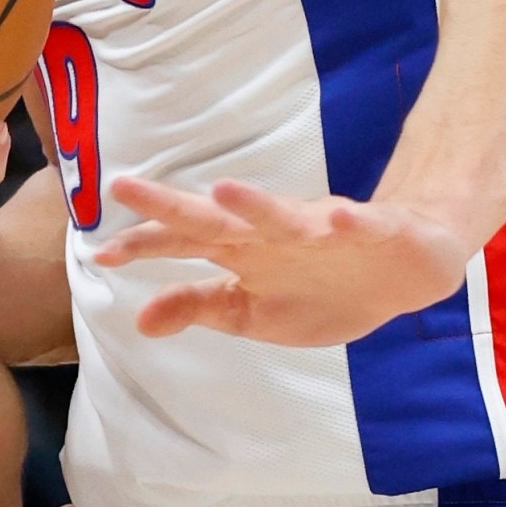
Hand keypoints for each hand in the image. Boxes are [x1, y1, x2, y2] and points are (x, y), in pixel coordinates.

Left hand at [92, 177, 469, 346]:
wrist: (405, 270)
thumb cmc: (321, 286)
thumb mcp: (253, 311)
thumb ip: (200, 307)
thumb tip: (138, 321)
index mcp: (245, 251)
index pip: (185, 243)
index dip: (144, 245)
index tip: (101, 252)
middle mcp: (274, 232)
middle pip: (217, 218)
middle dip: (173, 204)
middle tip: (124, 185)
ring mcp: (323, 228)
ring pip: (284, 215)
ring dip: (256, 203)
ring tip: (223, 189)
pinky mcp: (374, 230)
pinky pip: (361, 225)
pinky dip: (351, 221)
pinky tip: (339, 216)